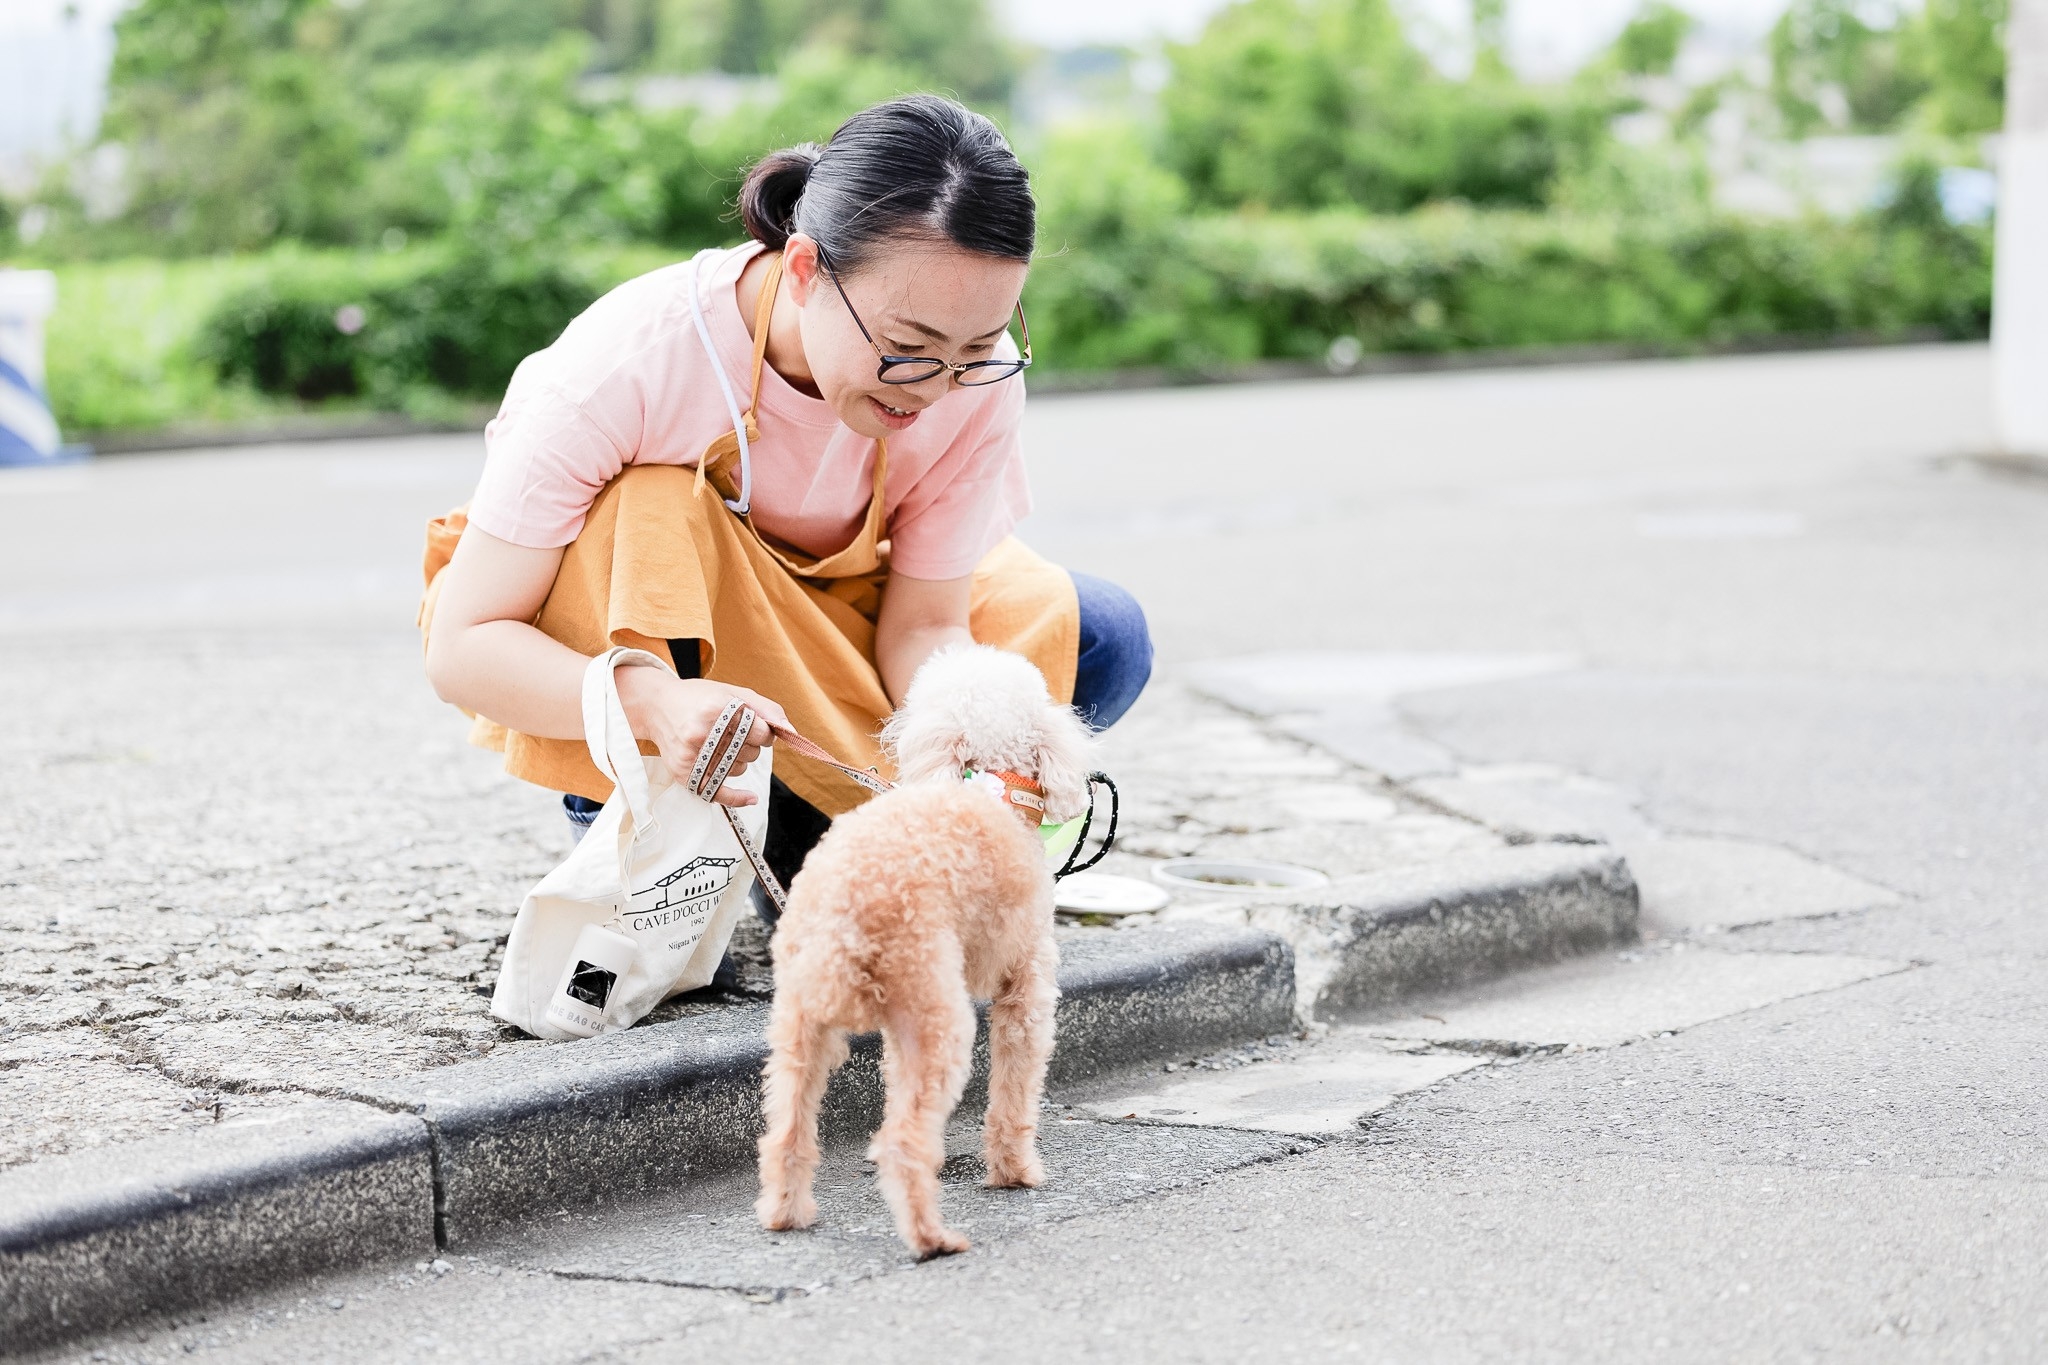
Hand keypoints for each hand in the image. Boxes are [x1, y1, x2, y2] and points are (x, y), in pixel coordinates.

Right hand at [614, 666, 789, 807]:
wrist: (657, 706)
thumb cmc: (700, 698)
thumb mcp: (733, 692)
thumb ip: (766, 709)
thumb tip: (791, 732)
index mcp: (718, 708)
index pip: (761, 733)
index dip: (764, 731)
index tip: (754, 726)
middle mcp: (704, 732)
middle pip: (751, 753)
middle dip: (751, 745)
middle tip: (733, 733)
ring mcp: (692, 754)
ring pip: (738, 770)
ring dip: (738, 760)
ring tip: (719, 744)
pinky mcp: (683, 771)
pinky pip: (717, 792)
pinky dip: (737, 798)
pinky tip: (751, 798)